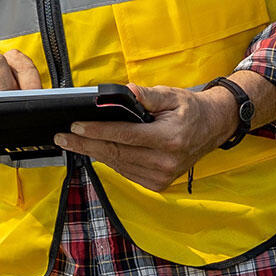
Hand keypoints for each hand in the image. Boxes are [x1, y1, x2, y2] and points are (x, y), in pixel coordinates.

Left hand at [55, 82, 232, 191]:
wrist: (213, 128)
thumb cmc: (190, 109)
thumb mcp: (172, 95)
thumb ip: (147, 96)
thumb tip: (123, 91)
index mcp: (170, 138)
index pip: (125, 136)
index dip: (97, 131)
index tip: (75, 125)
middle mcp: (166, 161)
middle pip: (116, 153)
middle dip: (85, 144)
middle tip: (62, 136)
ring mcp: (163, 176)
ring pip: (118, 164)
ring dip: (93, 153)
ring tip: (71, 142)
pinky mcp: (158, 183)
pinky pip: (125, 172)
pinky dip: (109, 160)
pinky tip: (94, 150)